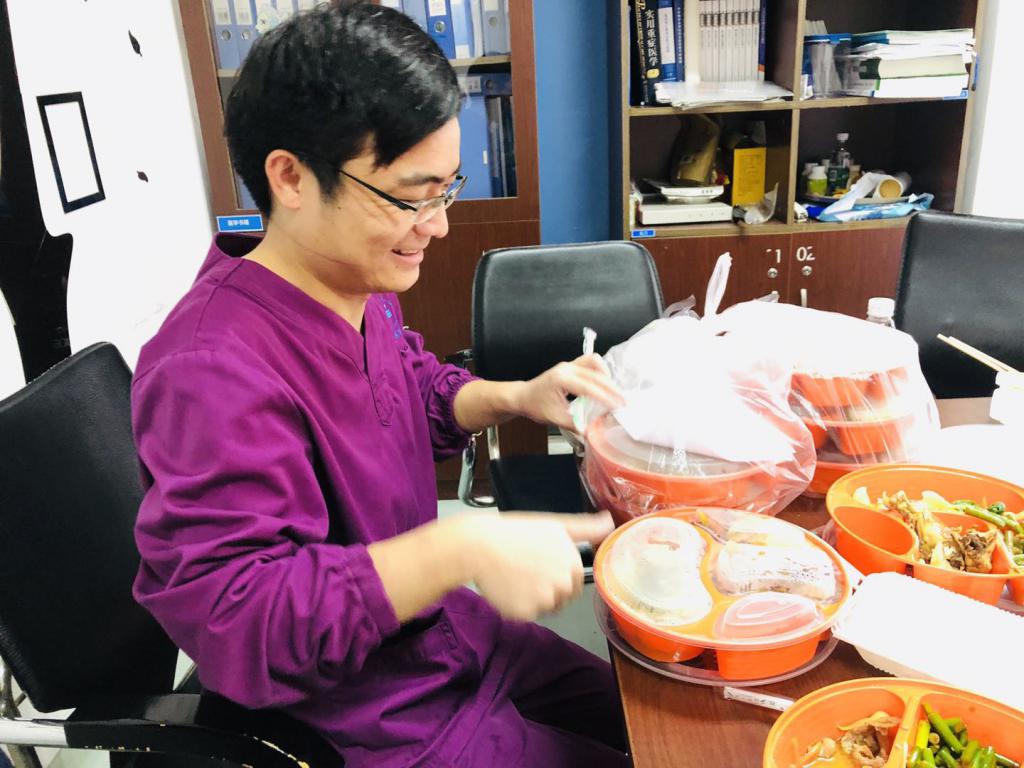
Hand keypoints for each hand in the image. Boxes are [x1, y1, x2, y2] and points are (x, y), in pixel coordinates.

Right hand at [456, 511, 613, 620]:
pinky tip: (508, 587)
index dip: (558, 574)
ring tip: (516, 577)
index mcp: (573, 563)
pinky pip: (527, 615)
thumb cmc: (515, 532)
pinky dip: (518, 606)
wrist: (478, 546)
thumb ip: (585, 528)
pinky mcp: (525, 613)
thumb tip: (610, 522)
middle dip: (549, 589)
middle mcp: (563, 584)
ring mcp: (544, 601)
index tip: (540, 563)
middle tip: (527, 570)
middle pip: (563, 597)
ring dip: (534, 599)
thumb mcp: (554, 524)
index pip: (575, 582)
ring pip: (545, 607)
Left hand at [513, 354, 624, 430]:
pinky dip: (600, 371)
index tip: (618, 406)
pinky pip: (590, 362)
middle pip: (596, 373)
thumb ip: (575, 425)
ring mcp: (569, 364)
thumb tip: (592, 433)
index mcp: (561, 380)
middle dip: (611, 388)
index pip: (589, 387)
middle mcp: (566, 368)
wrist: (523, 396)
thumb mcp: (555, 419)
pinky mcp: (571, 365)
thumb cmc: (536, 406)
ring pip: (594, 362)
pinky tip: (604, 385)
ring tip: (614, 392)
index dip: (605, 397)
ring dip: (606, 376)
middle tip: (623, 402)